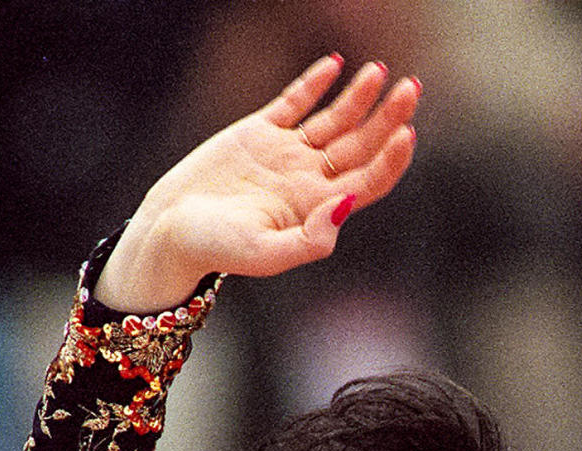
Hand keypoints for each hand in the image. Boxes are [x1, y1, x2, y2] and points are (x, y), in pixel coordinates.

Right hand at [96, 56, 419, 312]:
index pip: (369, 182)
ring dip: (360, 97)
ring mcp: (285, 155)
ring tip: (380, 71)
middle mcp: (308, 181)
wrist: (169, 231)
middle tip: (411, 88)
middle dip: (388, 118)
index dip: (391, 158)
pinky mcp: (258, 133)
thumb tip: (347, 204)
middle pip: (361, 146)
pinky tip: (334, 65)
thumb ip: (311, 239)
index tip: (407, 132)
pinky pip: (294, 103)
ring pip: (334, 121)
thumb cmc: (216, 250)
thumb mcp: (265, 254)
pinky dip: (314, 83)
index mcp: (316, 210)